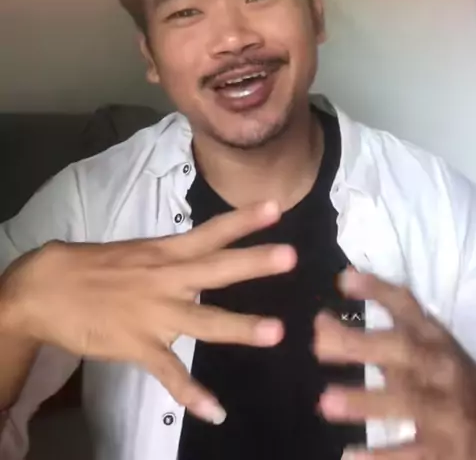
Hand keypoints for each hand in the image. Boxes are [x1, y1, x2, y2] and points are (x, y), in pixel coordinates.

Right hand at [0, 202, 295, 423]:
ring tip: (276, 332)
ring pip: (204, 321)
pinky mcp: (137, 346)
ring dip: (240, 327)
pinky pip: (169, 373)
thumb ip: (166, 258)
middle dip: (254, 262)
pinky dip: (192, 395)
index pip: (210, 232)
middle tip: (290, 256)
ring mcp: (153, 314)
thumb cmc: (88, 267)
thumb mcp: (133, 253)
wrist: (44, 290)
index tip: (275, 206)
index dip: (242, 219)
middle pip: (216, 268)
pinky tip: (215, 410)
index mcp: (163, 252)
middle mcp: (165, 279)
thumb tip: (191, 258)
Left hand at [314, 269, 475, 458]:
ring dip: (365, 401)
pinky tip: (349, 456)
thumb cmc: (447, 384)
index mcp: (435, 341)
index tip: (343, 279)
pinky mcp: (445, 452)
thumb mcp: (427, 352)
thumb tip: (335, 307)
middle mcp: (441, 369)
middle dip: (360, 345)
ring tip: (326, 402)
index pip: (408, 307)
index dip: (378, 291)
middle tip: (318, 344)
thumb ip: (386, 333)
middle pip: (402, 350)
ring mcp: (446, 410)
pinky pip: (412, 455)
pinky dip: (381, 458)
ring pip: (407, 402)